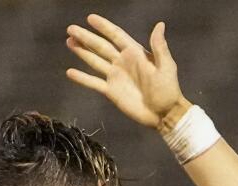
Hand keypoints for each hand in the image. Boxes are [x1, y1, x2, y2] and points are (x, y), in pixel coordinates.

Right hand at [66, 16, 188, 130]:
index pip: (116, 36)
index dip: (104, 27)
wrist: (165, 114)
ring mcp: (115, 77)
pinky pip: (93, 83)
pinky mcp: (111, 91)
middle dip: (86, 37)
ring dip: (82, 52)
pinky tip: (70, 72)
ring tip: (69, 42)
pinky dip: (82, 78)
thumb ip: (160, 46)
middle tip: (71, 29)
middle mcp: (122, 62)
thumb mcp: (166, 66)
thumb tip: (160, 25)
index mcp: (135, 53)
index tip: (90, 18)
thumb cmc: (168, 90)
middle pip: (100, 46)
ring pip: (94, 61)